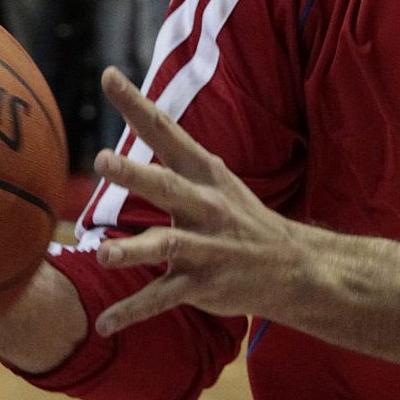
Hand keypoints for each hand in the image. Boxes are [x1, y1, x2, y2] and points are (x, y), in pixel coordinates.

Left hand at [89, 68, 399, 363]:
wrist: (296, 268)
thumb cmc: (242, 220)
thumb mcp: (216, 183)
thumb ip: (173, 163)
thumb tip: (133, 126)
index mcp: (205, 175)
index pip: (167, 133)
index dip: (137, 105)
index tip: (108, 76)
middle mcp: (206, 207)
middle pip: (167, 186)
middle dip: (136, 175)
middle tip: (102, 160)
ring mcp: (207, 248)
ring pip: (166, 246)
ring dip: (134, 251)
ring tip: (103, 256)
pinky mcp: (204, 286)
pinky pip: (163, 299)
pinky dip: (131, 312)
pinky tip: (104, 323)